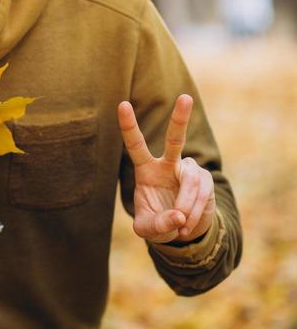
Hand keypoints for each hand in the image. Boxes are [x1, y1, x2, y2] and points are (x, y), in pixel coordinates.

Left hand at [117, 94, 215, 244]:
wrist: (183, 230)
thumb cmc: (159, 223)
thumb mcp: (148, 229)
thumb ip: (158, 225)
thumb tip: (178, 216)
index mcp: (147, 169)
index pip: (136, 145)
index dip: (129, 126)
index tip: (122, 104)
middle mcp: (169, 164)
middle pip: (175, 139)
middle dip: (180, 118)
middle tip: (185, 97)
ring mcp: (189, 170)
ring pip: (190, 181)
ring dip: (185, 206)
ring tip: (180, 224)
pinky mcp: (206, 180)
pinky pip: (202, 194)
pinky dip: (194, 213)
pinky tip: (187, 224)